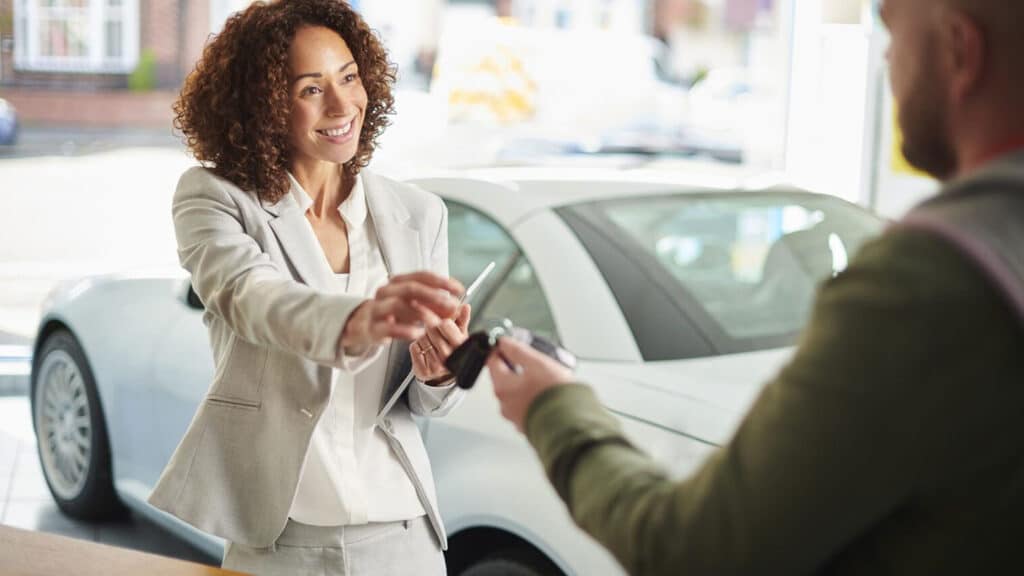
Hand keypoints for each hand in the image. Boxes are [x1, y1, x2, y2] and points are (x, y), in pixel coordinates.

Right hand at [340, 272, 463, 351]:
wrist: (363, 325)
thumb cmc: (394, 313)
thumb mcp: (416, 306)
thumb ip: (436, 306)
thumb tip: (457, 307)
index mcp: (399, 282)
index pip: (422, 276)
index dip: (442, 281)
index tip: (459, 289)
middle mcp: (387, 291)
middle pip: (410, 288)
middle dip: (434, 296)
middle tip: (451, 305)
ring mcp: (377, 308)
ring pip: (397, 305)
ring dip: (421, 313)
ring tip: (436, 322)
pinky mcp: (372, 327)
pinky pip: (388, 327)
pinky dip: (404, 330)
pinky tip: (417, 333)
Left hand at [410, 303, 470, 382]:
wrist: (442, 374)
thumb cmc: (450, 350)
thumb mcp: (459, 334)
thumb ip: (461, 319)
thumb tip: (465, 306)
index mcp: (460, 346)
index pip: (444, 324)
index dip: (441, 322)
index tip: (441, 323)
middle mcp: (449, 357)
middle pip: (431, 329)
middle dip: (431, 328)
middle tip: (434, 333)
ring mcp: (436, 365)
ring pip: (421, 337)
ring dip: (423, 338)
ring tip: (431, 345)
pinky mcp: (423, 371)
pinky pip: (414, 347)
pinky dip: (416, 346)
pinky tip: (424, 352)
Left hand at [486, 337, 573, 432]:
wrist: (571, 425)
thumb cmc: (555, 396)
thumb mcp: (538, 363)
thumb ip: (518, 351)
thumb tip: (505, 343)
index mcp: (502, 387)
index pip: (492, 361)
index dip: (501, 349)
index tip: (509, 345)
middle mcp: (505, 404)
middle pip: (504, 378)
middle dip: (516, 368)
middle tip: (534, 362)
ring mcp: (516, 417)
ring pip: (516, 394)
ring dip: (527, 385)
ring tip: (547, 380)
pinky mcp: (528, 426)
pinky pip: (527, 407)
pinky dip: (534, 399)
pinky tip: (548, 396)